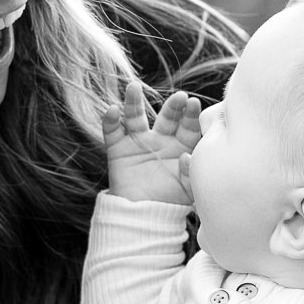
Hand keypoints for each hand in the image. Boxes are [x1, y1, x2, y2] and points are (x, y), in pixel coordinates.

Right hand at [103, 81, 201, 205]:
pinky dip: (110, 121)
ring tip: (133, 87)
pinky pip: (112, 132)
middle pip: (167, 118)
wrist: (143, 216)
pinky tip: (111, 110)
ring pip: (135, 117)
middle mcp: (161, 139)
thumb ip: (191, 172)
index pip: (188, 126)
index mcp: (181, 145)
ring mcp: (139, 142)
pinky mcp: (118, 149)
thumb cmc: (171, 201)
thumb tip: (187, 156)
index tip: (194, 104)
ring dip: (133, 102)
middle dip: (173, 107)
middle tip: (179, 97)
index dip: (191, 116)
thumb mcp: (188, 188)